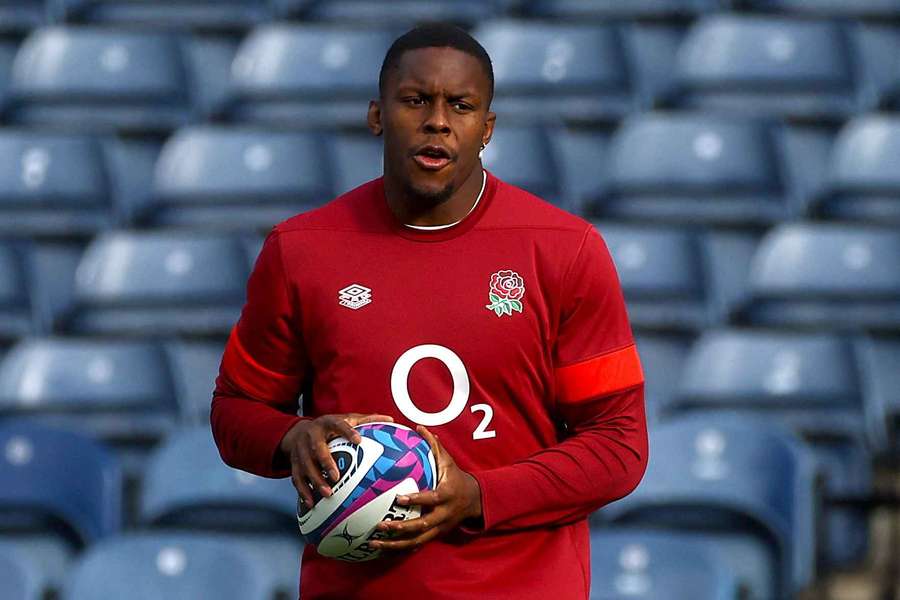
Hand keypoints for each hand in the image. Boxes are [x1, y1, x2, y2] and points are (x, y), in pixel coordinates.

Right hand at [280, 413, 393, 506]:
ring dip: (315, 481)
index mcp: (327, 423)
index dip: (347, 431)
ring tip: (327, 494)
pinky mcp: (294, 463)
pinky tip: (311, 503)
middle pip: (317, 449)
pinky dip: (303, 491)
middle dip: (325, 462)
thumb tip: (390, 420)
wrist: (296, 432)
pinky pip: (296, 479)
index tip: (359, 441)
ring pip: (305, 466)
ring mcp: (300, 450)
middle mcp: (311, 435)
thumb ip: (366, 420)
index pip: (337, 424)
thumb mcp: (345, 419)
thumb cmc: (328, 428)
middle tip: (336, 477)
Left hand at [369, 426, 481, 551]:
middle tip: (380, 525)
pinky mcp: (434, 537)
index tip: (399, 498)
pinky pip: (415, 547)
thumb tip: (419, 427)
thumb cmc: (456, 478)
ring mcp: (438, 529)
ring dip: (394, 544)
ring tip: (373, 542)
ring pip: (416, 541)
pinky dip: (398, 550)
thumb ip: (434, 446)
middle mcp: (443, 515)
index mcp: (446, 496)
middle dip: (401, 527)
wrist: (474, 501)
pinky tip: (380, 550)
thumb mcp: (448, 462)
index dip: (417, 499)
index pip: (431, 498)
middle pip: (422, 526)